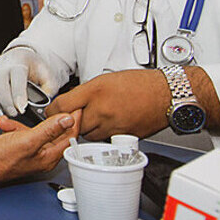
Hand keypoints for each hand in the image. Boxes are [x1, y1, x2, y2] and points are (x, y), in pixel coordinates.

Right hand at [0, 48, 60, 116]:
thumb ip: (48, 89)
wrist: (22, 59)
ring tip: (7, 114)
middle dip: (5, 100)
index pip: (16, 75)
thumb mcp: (48, 76)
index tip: (22, 108)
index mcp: (20, 61)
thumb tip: (43, 103)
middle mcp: (3, 64)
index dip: (18, 93)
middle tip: (14, 113)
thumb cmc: (34, 68)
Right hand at [0, 111, 80, 182]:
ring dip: (25, 123)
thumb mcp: (28, 140)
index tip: (77, 106)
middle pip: (55, 133)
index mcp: (49, 156)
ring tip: (12, 121)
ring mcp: (31, 152)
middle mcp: (42, 156)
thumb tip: (68, 119)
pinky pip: (22, 133)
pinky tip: (5, 125)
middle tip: (54, 105)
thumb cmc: (0, 160)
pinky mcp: (19, 149)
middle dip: (50, 119)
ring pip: (37, 132)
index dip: (75, 120)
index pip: (70, 136)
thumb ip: (49, 129)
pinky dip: (14, 127)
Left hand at [46, 70, 167, 139]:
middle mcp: (101, 110)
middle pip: (72, 124)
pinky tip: (108, 124)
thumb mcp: (106, 79)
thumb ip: (86, 92)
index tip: (52, 111)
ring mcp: (112, 125)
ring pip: (87, 135)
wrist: (166, 95)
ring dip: (86, 129)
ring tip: (96, 118)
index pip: (61, 105)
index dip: (53, 110)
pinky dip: (102, 135)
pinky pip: (103, 140)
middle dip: (71, 121)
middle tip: (75, 116)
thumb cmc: (141, 84)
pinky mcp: (121, 137)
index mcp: (95, 91)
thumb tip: (71, 102)